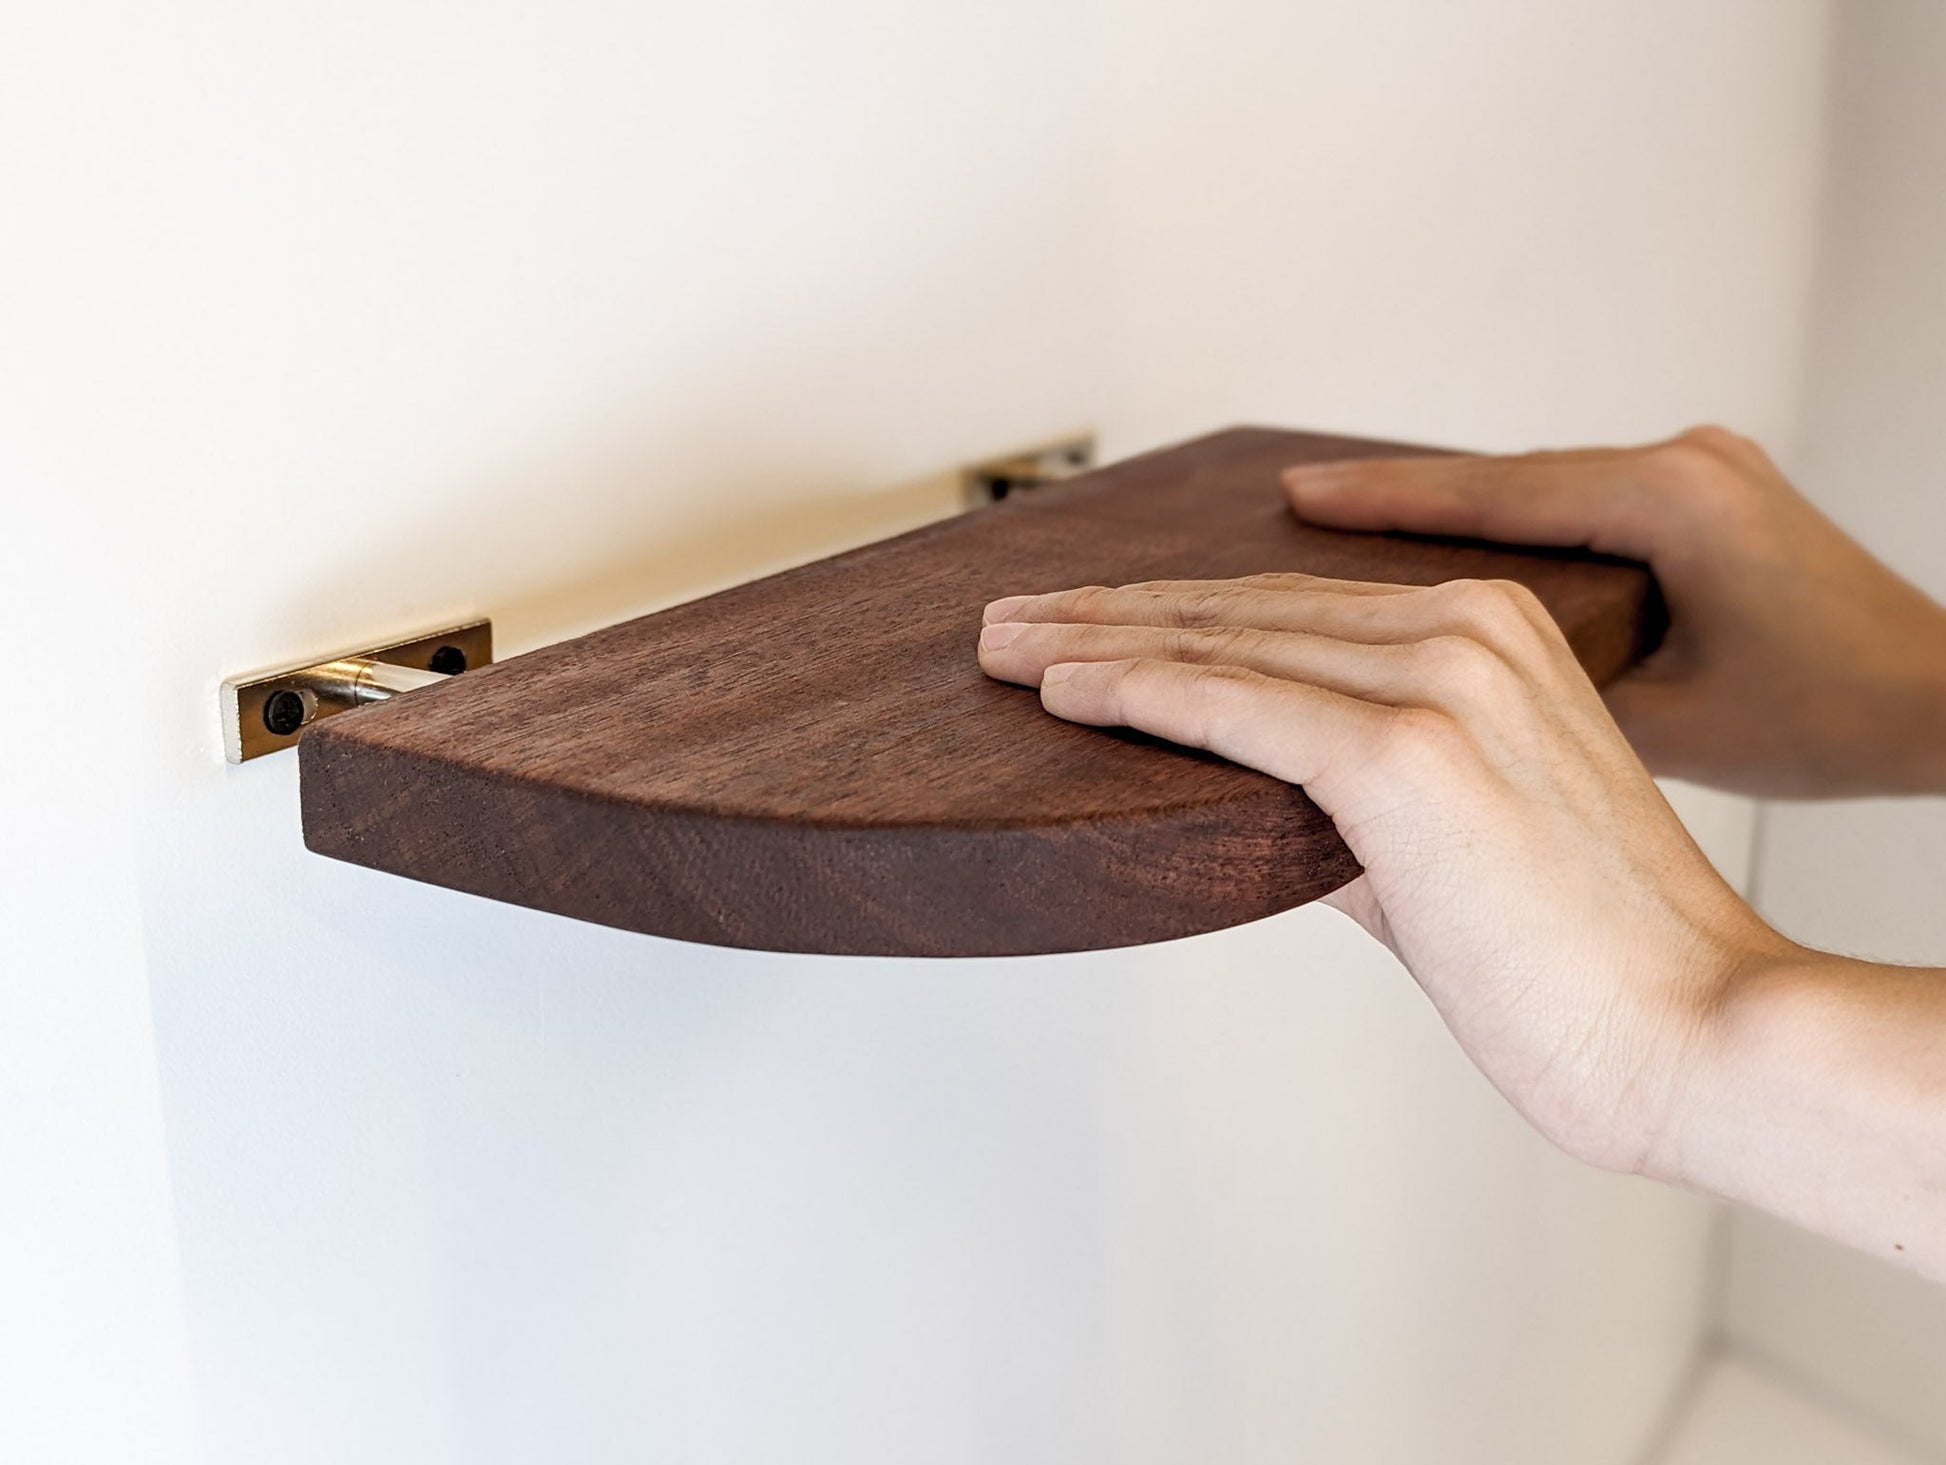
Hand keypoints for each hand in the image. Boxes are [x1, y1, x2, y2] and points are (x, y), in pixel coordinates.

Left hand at [977, 572, 1784, 1173]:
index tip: (1084, 621)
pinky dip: (1139, 692)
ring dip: (1096, 642)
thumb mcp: (1451, 852)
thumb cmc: (1586, 963)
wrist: (1698, 1030)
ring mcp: (1440, 681)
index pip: (1289, 611)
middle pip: (1241, 611)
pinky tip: (1061, 692)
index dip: (1173, 614)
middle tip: (1008, 619)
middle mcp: (1467, 632)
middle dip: (1109, 614)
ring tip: (1003, 646)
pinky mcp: (1406, 751)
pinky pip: (1236, 704)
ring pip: (1223, 645)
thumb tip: (1249, 809)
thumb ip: (1350, 810)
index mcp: (1492, 635)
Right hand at [1281, 427, 1945, 796]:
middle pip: (1503, 478)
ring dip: (1450, 506)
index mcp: (1670, 502)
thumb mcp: (1672, 725)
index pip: (1491, 496)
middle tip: (1294, 497)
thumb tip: (1438, 706)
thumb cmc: (1837, 720)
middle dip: (1394, 494)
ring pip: (1539, 486)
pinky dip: (1512, 521)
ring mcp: (1702, 472)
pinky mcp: (1712, 497)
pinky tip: (1458, 544)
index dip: (1380, 499)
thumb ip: (1554, 696)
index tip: (1295, 490)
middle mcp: (1685, 464)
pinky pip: (1580, 500)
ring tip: (1348, 520)